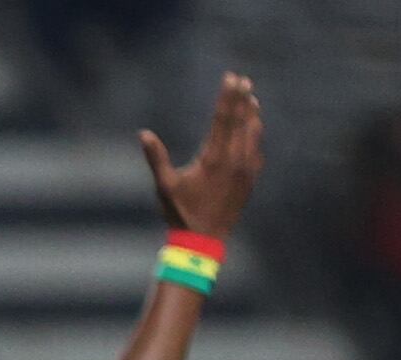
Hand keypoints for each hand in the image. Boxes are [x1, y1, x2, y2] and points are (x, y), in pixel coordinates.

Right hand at [139, 73, 261, 237]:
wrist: (204, 241)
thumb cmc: (180, 213)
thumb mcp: (164, 185)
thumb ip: (156, 157)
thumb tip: (143, 134)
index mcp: (214, 158)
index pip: (223, 118)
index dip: (227, 96)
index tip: (231, 77)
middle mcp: (234, 159)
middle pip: (241, 120)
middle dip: (242, 98)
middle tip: (243, 80)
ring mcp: (246, 168)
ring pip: (254, 132)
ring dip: (252, 114)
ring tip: (251, 98)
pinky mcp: (251, 178)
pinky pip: (257, 148)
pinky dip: (256, 133)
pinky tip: (254, 127)